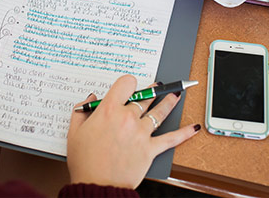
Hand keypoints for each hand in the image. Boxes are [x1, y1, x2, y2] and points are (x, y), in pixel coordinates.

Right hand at [66, 75, 199, 188]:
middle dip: (150, 91)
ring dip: (170, 101)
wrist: (98, 185)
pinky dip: (185, 133)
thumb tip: (91, 99)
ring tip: (175, 95)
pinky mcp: (151, 148)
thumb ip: (82, 111)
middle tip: (156, 87)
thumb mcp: (74, 133)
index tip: (129, 86)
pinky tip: (194, 127)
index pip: (126, 84)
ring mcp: (142, 133)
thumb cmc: (85, 161)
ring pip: (160, 112)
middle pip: (144, 98)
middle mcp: (128, 118)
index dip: (128, 83)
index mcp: (108, 111)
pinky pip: (172, 138)